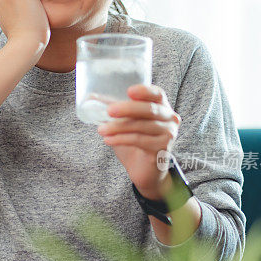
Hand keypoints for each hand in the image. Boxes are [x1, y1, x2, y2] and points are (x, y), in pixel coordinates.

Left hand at [97, 84, 181, 198]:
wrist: (143, 169)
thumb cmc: (134, 142)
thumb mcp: (123, 122)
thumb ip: (112, 109)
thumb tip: (90, 98)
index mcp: (162, 106)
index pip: (157, 94)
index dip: (145, 91)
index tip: (129, 91)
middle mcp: (170, 118)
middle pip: (149, 109)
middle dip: (127, 109)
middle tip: (109, 111)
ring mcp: (168, 133)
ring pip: (142, 126)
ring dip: (118, 127)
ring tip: (102, 130)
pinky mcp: (163, 148)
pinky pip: (140, 140)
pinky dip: (122, 139)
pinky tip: (108, 140)